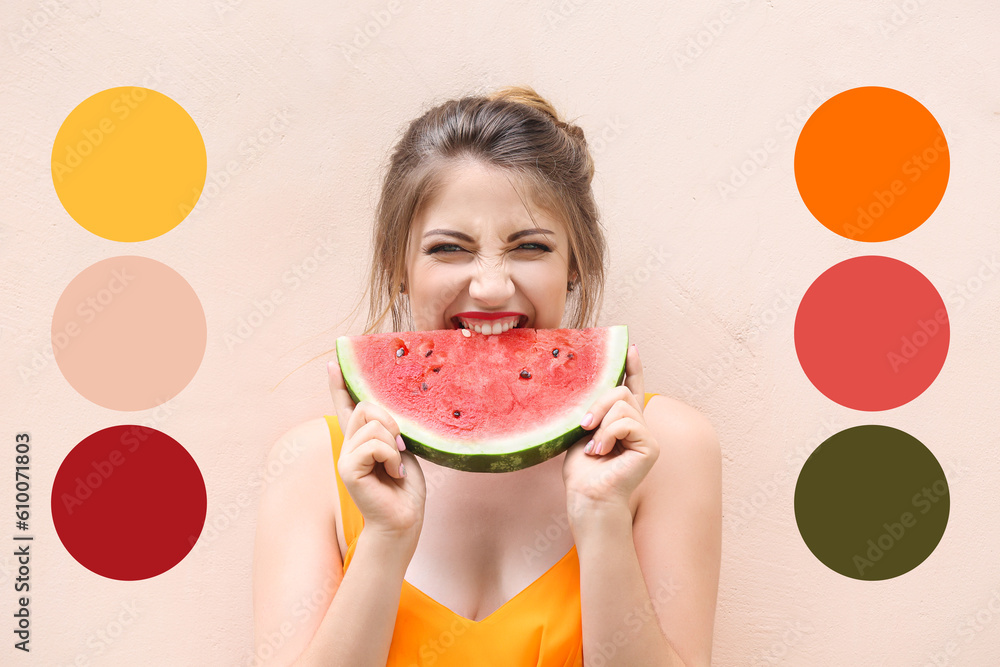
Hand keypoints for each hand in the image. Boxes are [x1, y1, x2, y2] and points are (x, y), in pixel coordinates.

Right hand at [328, 359, 425, 539]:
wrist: (403, 520)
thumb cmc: (404, 489)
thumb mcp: (400, 450)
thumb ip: (387, 430)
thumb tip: (382, 411)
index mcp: (360, 440)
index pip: (346, 406)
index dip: (340, 385)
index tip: (334, 362)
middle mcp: (348, 445)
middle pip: (366, 407)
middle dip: (390, 423)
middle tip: (399, 450)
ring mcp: (345, 457)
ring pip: (373, 426)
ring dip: (394, 446)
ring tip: (396, 467)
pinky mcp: (347, 469)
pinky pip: (374, 444)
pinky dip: (391, 457)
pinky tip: (394, 474)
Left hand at [562, 344, 658, 517]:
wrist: (588, 499)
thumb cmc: (582, 473)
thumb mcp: (582, 432)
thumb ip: (592, 410)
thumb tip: (589, 384)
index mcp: (622, 423)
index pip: (631, 389)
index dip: (633, 368)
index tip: (630, 347)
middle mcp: (638, 426)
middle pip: (620, 391)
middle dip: (597, 404)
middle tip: (583, 426)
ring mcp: (647, 436)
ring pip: (621, 405)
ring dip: (600, 424)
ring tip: (594, 448)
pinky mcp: (651, 446)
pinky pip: (626, 422)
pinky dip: (608, 435)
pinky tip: (602, 452)